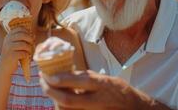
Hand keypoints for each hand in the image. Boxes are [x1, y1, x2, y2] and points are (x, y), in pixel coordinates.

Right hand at [0, 27, 33, 75]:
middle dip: (30, 39)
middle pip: (22, 35)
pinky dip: (26, 55)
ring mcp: (8, 48)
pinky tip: (25, 57)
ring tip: (29, 52)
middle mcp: (7, 41)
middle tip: (32, 44)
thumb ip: (22, 39)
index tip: (30, 36)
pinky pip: (24, 53)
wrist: (4, 68)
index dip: (27, 31)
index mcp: (8, 36)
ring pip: (24, 44)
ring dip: (29, 49)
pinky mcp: (11, 55)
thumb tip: (33, 35)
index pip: (19, 29)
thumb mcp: (14, 45)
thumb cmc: (12, 55)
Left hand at [40, 70, 167, 109]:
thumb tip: (64, 71)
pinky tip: (58, 99)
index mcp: (101, 85)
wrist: (134, 108)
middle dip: (50, 91)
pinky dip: (62, 107)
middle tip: (42, 82)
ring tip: (48, 88)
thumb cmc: (118, 90)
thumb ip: (85, 77)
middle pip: (68, 99)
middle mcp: (97, 100)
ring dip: (54, 99)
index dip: (59, 79)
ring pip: (67, 109)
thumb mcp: (104, 79)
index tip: (47, 74)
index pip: (77, 81)